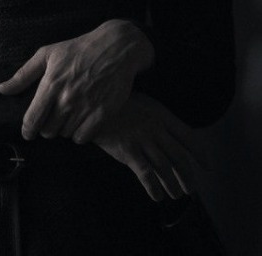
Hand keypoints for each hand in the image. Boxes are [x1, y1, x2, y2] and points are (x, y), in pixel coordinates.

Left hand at [0, 19, 153, 141]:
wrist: (115, 47)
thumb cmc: (78, 49)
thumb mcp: (47, 54)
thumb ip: (23, 75)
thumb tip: (2, 89)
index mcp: (51, 84)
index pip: (33, 118)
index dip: (27, 130)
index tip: (27, 133)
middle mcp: (67, 98)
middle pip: (48, 130)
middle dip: (46, 128)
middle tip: (51, 119)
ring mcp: (86, 106)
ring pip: (65, 134)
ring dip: (63, 129)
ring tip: (66, 117)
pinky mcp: (103, 113)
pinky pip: (83, 137)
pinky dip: (79, 134)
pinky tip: (80, 122)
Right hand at [93, 93, 207, 200]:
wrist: (93, 106)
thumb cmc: (117, 104)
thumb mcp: (143, 103)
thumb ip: (158, 118)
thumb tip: (173, 137)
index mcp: (161, 115)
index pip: (189, 137)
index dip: (200, 154)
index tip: (206, 167)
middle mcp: (155, 128)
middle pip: (179, 157)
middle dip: (188, 177)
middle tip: (191, 189)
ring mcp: (142, 140)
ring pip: (165, 169)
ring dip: (173, 185)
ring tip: (175, 195)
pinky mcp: (127, 151)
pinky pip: (146, 175)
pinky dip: (154, 188)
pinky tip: (156, 196)